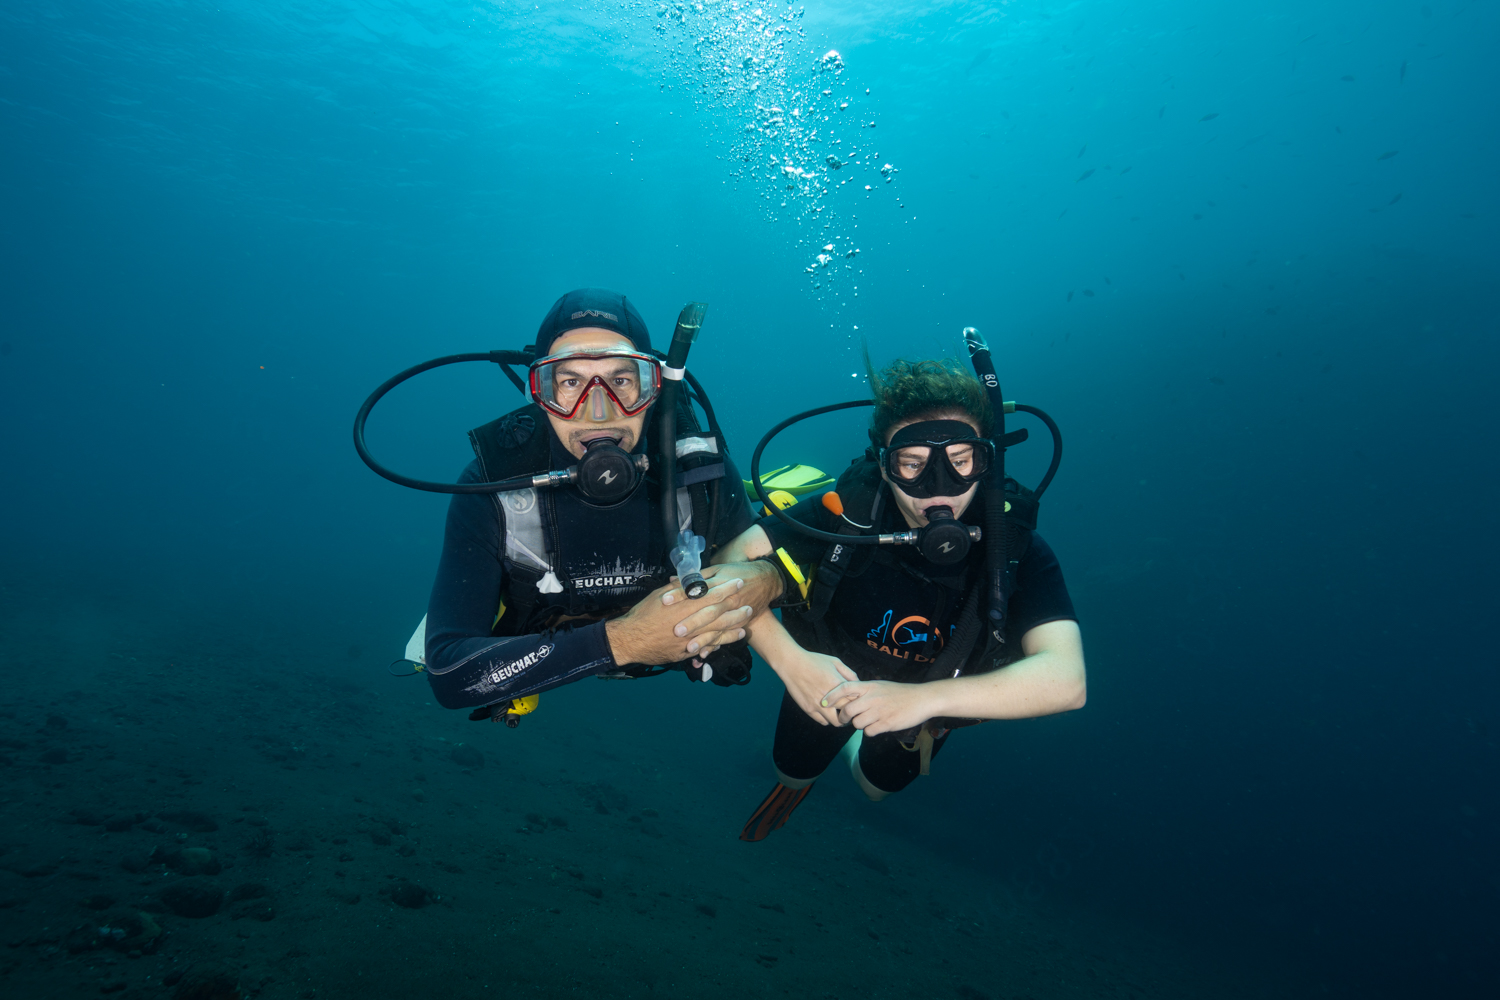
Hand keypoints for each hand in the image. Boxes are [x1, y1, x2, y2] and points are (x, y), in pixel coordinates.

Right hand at [605, 577, 748, 665]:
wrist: (630, 639)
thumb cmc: (643, 614)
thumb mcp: (660, 595)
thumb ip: (679, 589)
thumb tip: (692, 580)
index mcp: (684, 605)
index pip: (711, 594)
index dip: (726, 588)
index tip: (738, 582)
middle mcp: (690, 623)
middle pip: (719, 616)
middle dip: (736, 612)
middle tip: (750, 606)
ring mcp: (689, 640)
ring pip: (716, 634)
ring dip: (731, 631)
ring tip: (744, 628)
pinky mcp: (685, 652)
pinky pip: (706, 648)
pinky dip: (717, 645)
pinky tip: (726, 643)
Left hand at [660, 562, 780, 655]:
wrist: (766, 579)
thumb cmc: (738, 572)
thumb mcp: (717, 570)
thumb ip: (696, 576)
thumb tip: (673, 578)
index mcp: (718, 583)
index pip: (697, 589)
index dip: (680, 594)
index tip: (664, 600)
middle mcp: (726, 599)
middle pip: (707, 612)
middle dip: (693, 622)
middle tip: (677, 631)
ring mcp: (733, 612)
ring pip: (717, 627)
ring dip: (704, 639)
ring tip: (689, 648)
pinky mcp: (739, 622)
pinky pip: (725, 636)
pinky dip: (714, 645)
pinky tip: (703, 654)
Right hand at [771, 647, 857, 725]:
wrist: (792, 664)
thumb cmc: (814, 661)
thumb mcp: (835, 662)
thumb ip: (849, 674)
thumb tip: (858, 685)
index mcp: (838, 684)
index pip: (856, 700)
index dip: (859, 702)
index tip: (858, 701)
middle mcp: (830, 697)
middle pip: (848, 712)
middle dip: (852, 712)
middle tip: (852, 711)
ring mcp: (818, 705)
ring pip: (836, 722)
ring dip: (840, 719)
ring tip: (840, 714)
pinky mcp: (809, 709)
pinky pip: (823, 722)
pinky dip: (828, 719)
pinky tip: (828, 713)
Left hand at [821, 679, 935, 736]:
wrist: (922, 699)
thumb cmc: (900, 693)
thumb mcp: (881, 686)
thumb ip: (865, 690)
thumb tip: (849, 697)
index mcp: (870, 686)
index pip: (844, 687)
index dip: (831, 695)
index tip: (823, 702)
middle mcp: (872, 698)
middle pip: (847, 710)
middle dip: (843, 718)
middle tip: (845, 720)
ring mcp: (879, 711)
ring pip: (857, 723)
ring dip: (859, 725)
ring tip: (868, 721)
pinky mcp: (886, 723)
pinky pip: (868, 732)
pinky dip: (870, 731)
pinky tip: (878, 726)